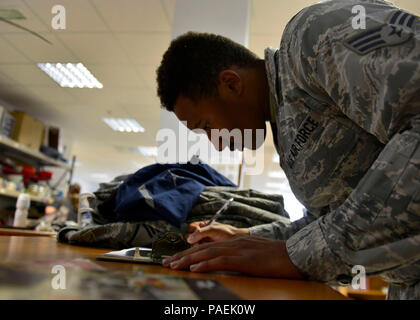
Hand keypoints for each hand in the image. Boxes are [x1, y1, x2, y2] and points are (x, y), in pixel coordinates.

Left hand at [162, 236, 304, 278]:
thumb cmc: (278, 258)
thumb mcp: (255, 255)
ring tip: (174, 265)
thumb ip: (240, 257)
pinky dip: (206, 264)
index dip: (190, 253)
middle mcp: (234, 243)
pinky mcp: (245, 260)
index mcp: (235, 242)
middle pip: (203, 248)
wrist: (296, 254)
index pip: (208, 246)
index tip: (176, 259)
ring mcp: (239, 250)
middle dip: (183, 255)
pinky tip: (195, 268)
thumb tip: (227, 265)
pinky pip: (222, 261)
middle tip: (167, 262)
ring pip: (208, 253)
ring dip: (188, 259)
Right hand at [185, 221, 249, 244]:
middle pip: (191, 236)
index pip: (191, 227)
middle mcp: (203, 232)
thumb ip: (200, 233)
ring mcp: (205, 240)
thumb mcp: (213, 229)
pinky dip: (199, 250)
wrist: (237, 240)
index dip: (192, 230)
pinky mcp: (207, 248)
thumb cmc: (227, 232)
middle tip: (198, 241)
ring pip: (194, 243)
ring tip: (201, 245)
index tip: (196, 232)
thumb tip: (189, 239)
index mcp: (204, 225)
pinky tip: (203, 250)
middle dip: (193, 238)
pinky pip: (199, 249)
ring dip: (196, 245)